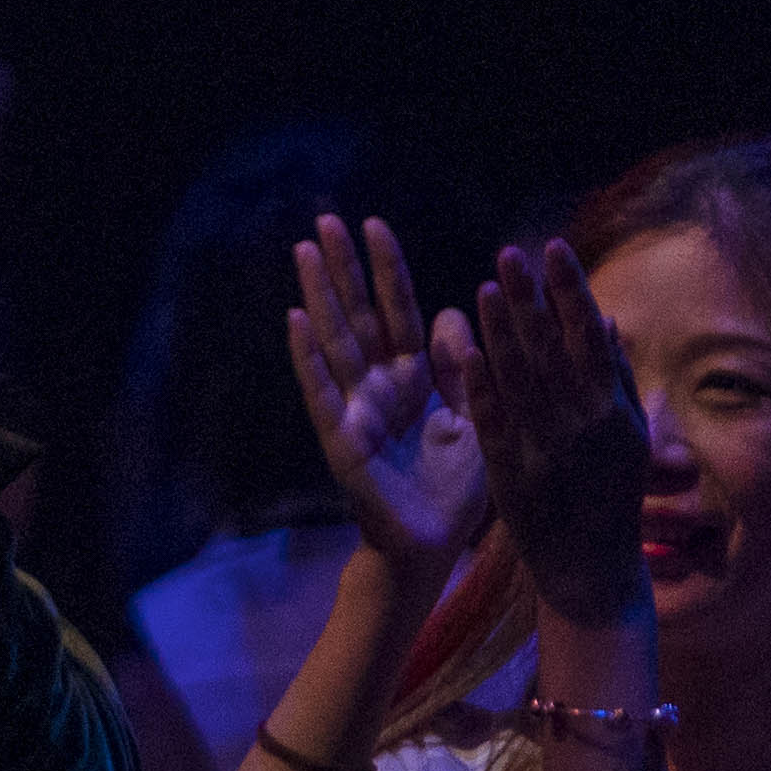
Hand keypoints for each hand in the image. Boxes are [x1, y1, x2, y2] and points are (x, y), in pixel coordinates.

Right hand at [281, 216, 485, 578]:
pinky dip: (308, 357)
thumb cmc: (456, 491)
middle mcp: (379, 387)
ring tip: (303, 252)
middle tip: (325, 220)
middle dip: (343, 269)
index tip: (374, 224)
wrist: (434, 549)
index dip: (386, 269)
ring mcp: (356, 410)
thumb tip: (452, 311)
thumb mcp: (476, 417)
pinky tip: (295, 320)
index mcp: (414, 378)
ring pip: (336, 342)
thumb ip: (463, 366)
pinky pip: (323, 392)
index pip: (398, 310)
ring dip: (320, 296)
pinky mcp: (342, 440)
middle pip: (359, 316)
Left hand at [459, 240, 651, 612]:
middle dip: (530, 300)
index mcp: (612, 411)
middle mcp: (581, 426)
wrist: (591, 570)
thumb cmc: (611, 495)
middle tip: (508, 253)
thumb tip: (605, 318)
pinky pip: (494, 425)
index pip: (589, 338)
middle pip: (552, 351)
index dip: (570, 292)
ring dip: (502, 333)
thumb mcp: (628, 437)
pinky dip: (482, 388)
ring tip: (485, 288)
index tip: (552, 248)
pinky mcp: (511, 475)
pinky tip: (466, 352)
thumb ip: (614, 378)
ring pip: (521, 382)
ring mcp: (545, 450)